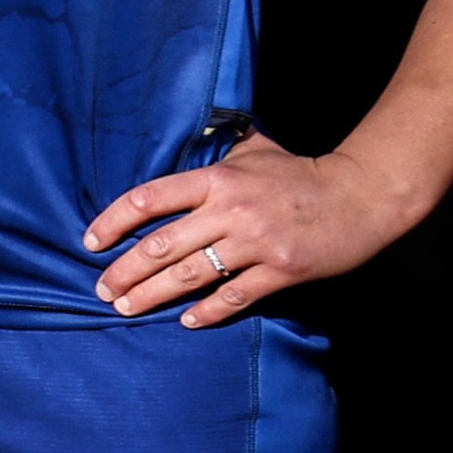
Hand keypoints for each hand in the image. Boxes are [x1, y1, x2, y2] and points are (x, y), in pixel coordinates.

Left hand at [85, 135, 414, 325]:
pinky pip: (235, 295)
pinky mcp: (281, 269)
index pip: (150, 198)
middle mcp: (231, 209)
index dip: (114, 221)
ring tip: (127, 308)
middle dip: (125, 270)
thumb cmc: (299, 174)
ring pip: (190, 274)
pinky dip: (208, 311)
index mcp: (218, 178)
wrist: (360, 196)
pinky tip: (186, 321)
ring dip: (152, 295)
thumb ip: (218, 148)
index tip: (91, 241)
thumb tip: (183, 132)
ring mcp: (256, 241)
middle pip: (162, 245)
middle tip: (102, 289)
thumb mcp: (255, 151)